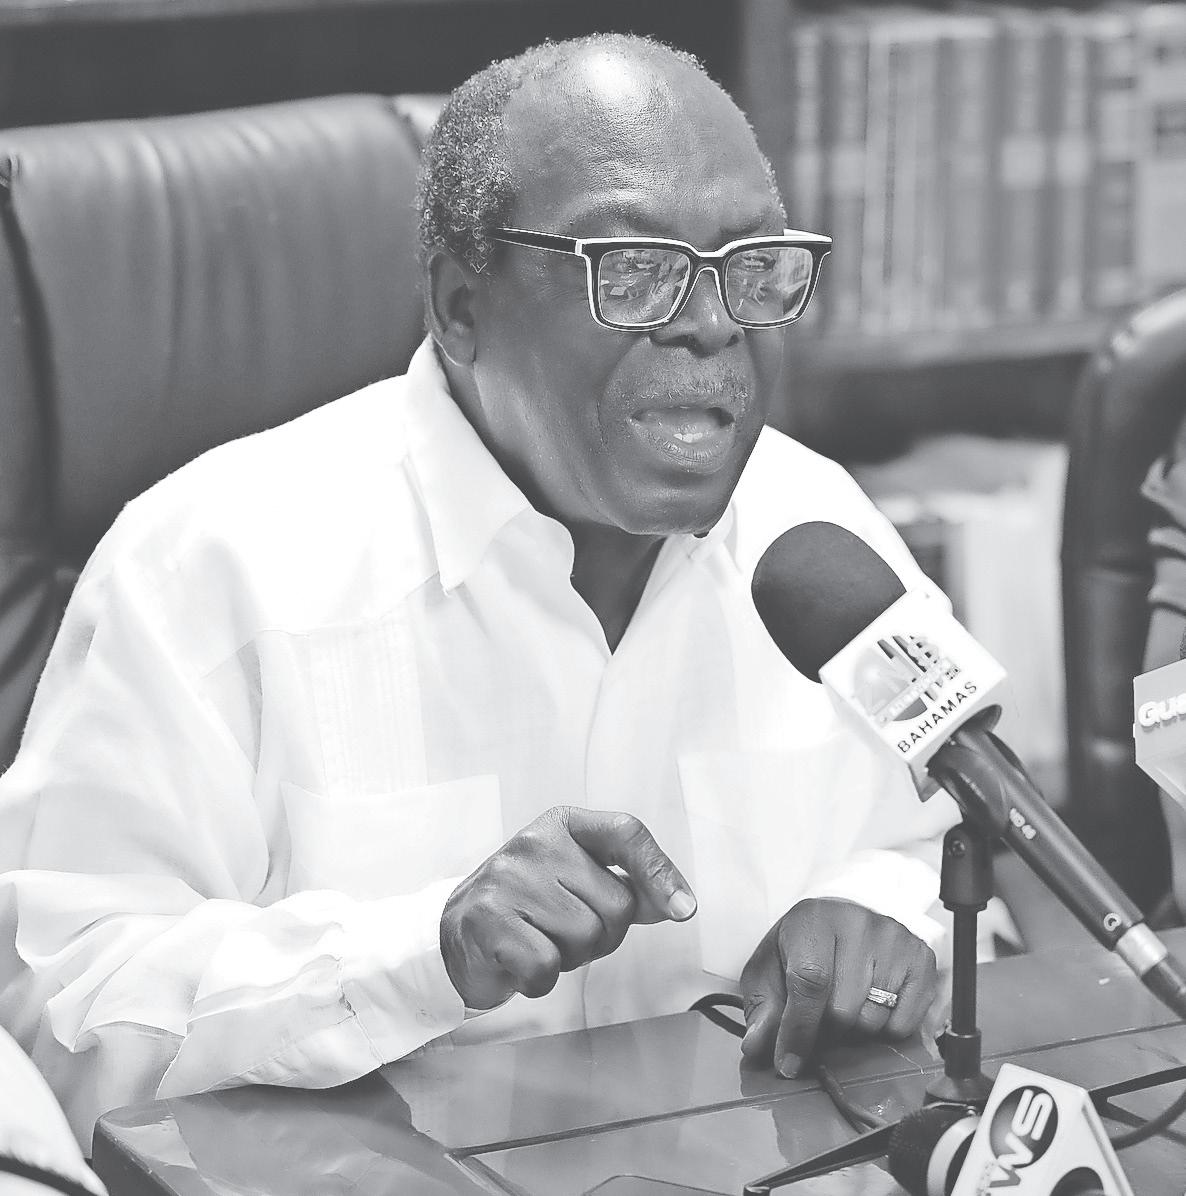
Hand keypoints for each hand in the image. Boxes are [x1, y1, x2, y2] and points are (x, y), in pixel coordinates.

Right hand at [440, 805, 695, 1009]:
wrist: (456, 936)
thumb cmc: (526, 909)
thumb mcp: (576, 884)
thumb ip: (626, 888)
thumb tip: (676, 902)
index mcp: (562, 826)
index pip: (625, 832)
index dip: (660, 871)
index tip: (683, 909)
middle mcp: (535, 843)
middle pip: (616, 905)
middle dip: (602, 935)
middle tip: (563, 931)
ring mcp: (508, 880)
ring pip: (586, 938)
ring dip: (569, 957)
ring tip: (539, 941)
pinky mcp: (488, 921)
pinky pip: (547, 966)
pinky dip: (540, 979)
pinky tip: (520, 962)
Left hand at [739, 897, 937, 1077]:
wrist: (841, 920)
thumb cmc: (804, 946)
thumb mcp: (769, 968)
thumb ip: (762, 1007)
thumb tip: (757, 1046)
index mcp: (814, 920)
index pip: (810, 983)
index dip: (798, 1029)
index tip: (787, 1064)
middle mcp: (859, 923)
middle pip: (843, 1010)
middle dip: (824, 1030)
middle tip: (818, 1020)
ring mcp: (895, 939)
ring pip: (874, 1021)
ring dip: (853, 1030)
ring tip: (845, 1007)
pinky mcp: (922, 958)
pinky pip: (904, 1024)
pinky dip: (884, 1029)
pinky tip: (872, 1005)